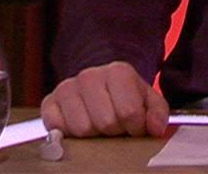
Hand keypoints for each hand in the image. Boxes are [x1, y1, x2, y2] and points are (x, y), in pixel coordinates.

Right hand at [40, 60, 169, 137]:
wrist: (98, 83)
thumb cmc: (124, 95)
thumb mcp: (147, 100)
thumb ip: (158, 113)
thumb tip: (155, 128)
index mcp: (118, 72)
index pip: (129, 112)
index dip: (135, 127)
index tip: (135, 126)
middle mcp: (90, 76)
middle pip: (105, 122)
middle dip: (114, 131)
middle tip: (116, 126)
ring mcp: (67, 88)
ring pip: (82, 128)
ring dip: (93, 134)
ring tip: (99, 125)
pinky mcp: (49, 103)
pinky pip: (58, 129)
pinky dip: (70, 134)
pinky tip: (80, 124)